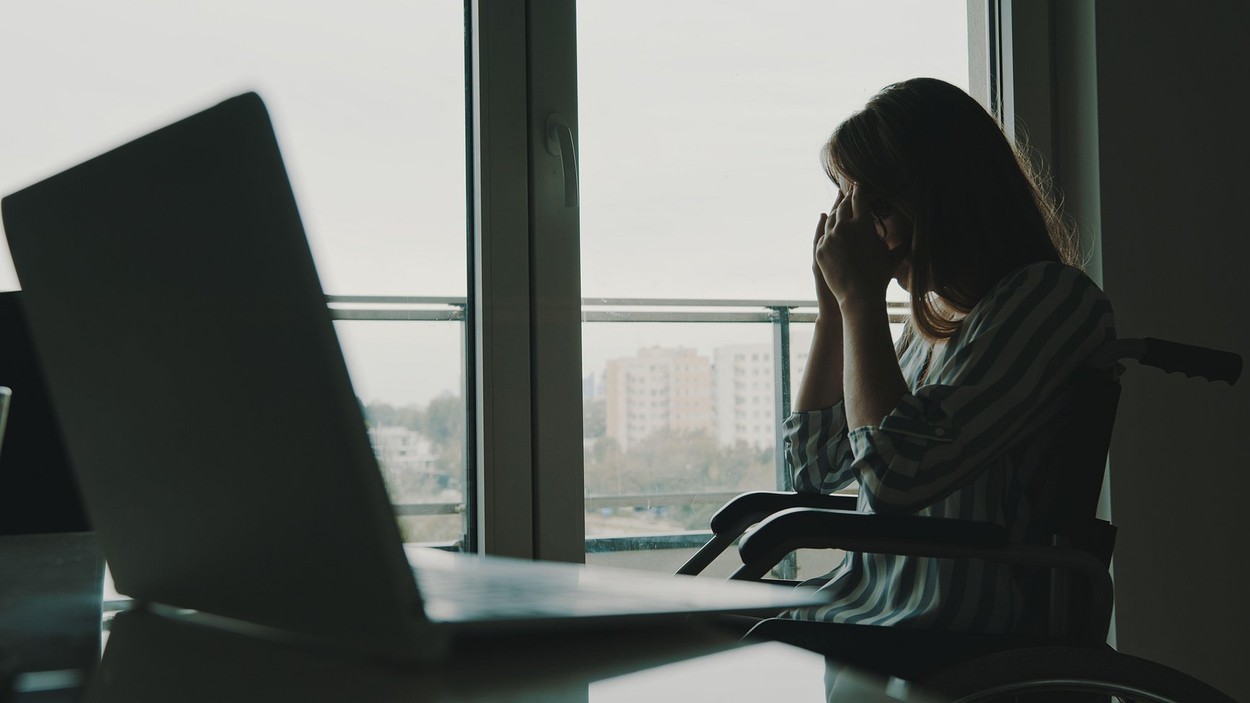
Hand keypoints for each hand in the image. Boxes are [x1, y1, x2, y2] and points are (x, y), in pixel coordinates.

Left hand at [814, 185, 908, 306]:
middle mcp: (843, 228)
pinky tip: (830, 227)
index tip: (859, 185)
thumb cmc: (880, 276)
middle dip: (847, 198)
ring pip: (831, 219)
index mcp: (862, 224)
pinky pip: (823, 235)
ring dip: (836, 212)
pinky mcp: (819, 250)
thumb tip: (920, 234)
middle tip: (849, 193)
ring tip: (839, 208)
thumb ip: (905, 242)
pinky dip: (828, 230)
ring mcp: (829, 239)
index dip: (860, 190)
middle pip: (843, 206)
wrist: (859, 297)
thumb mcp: (895, 257)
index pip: (859, 199)